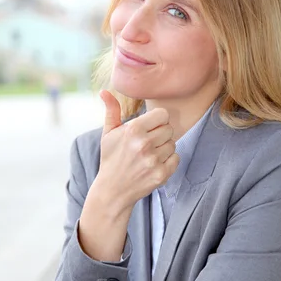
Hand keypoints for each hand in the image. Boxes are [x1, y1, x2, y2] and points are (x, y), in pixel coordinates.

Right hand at [97, 90, 179, 210]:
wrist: (112, 190)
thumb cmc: (111, 158)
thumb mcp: (108, 134)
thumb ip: (111, 110)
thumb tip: (104, 91)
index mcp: (133, 130)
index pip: (163, 115)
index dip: (157, 120)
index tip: (149, 128)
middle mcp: (144, 144)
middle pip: (169, 129)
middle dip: (160, 134)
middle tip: (148, 143)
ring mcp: (153, 160)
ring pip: (173, 144)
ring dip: (164, 148)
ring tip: (149, 155)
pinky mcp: (161, 174)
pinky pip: (176, 158)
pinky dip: (168, 161)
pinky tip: (154, 164)